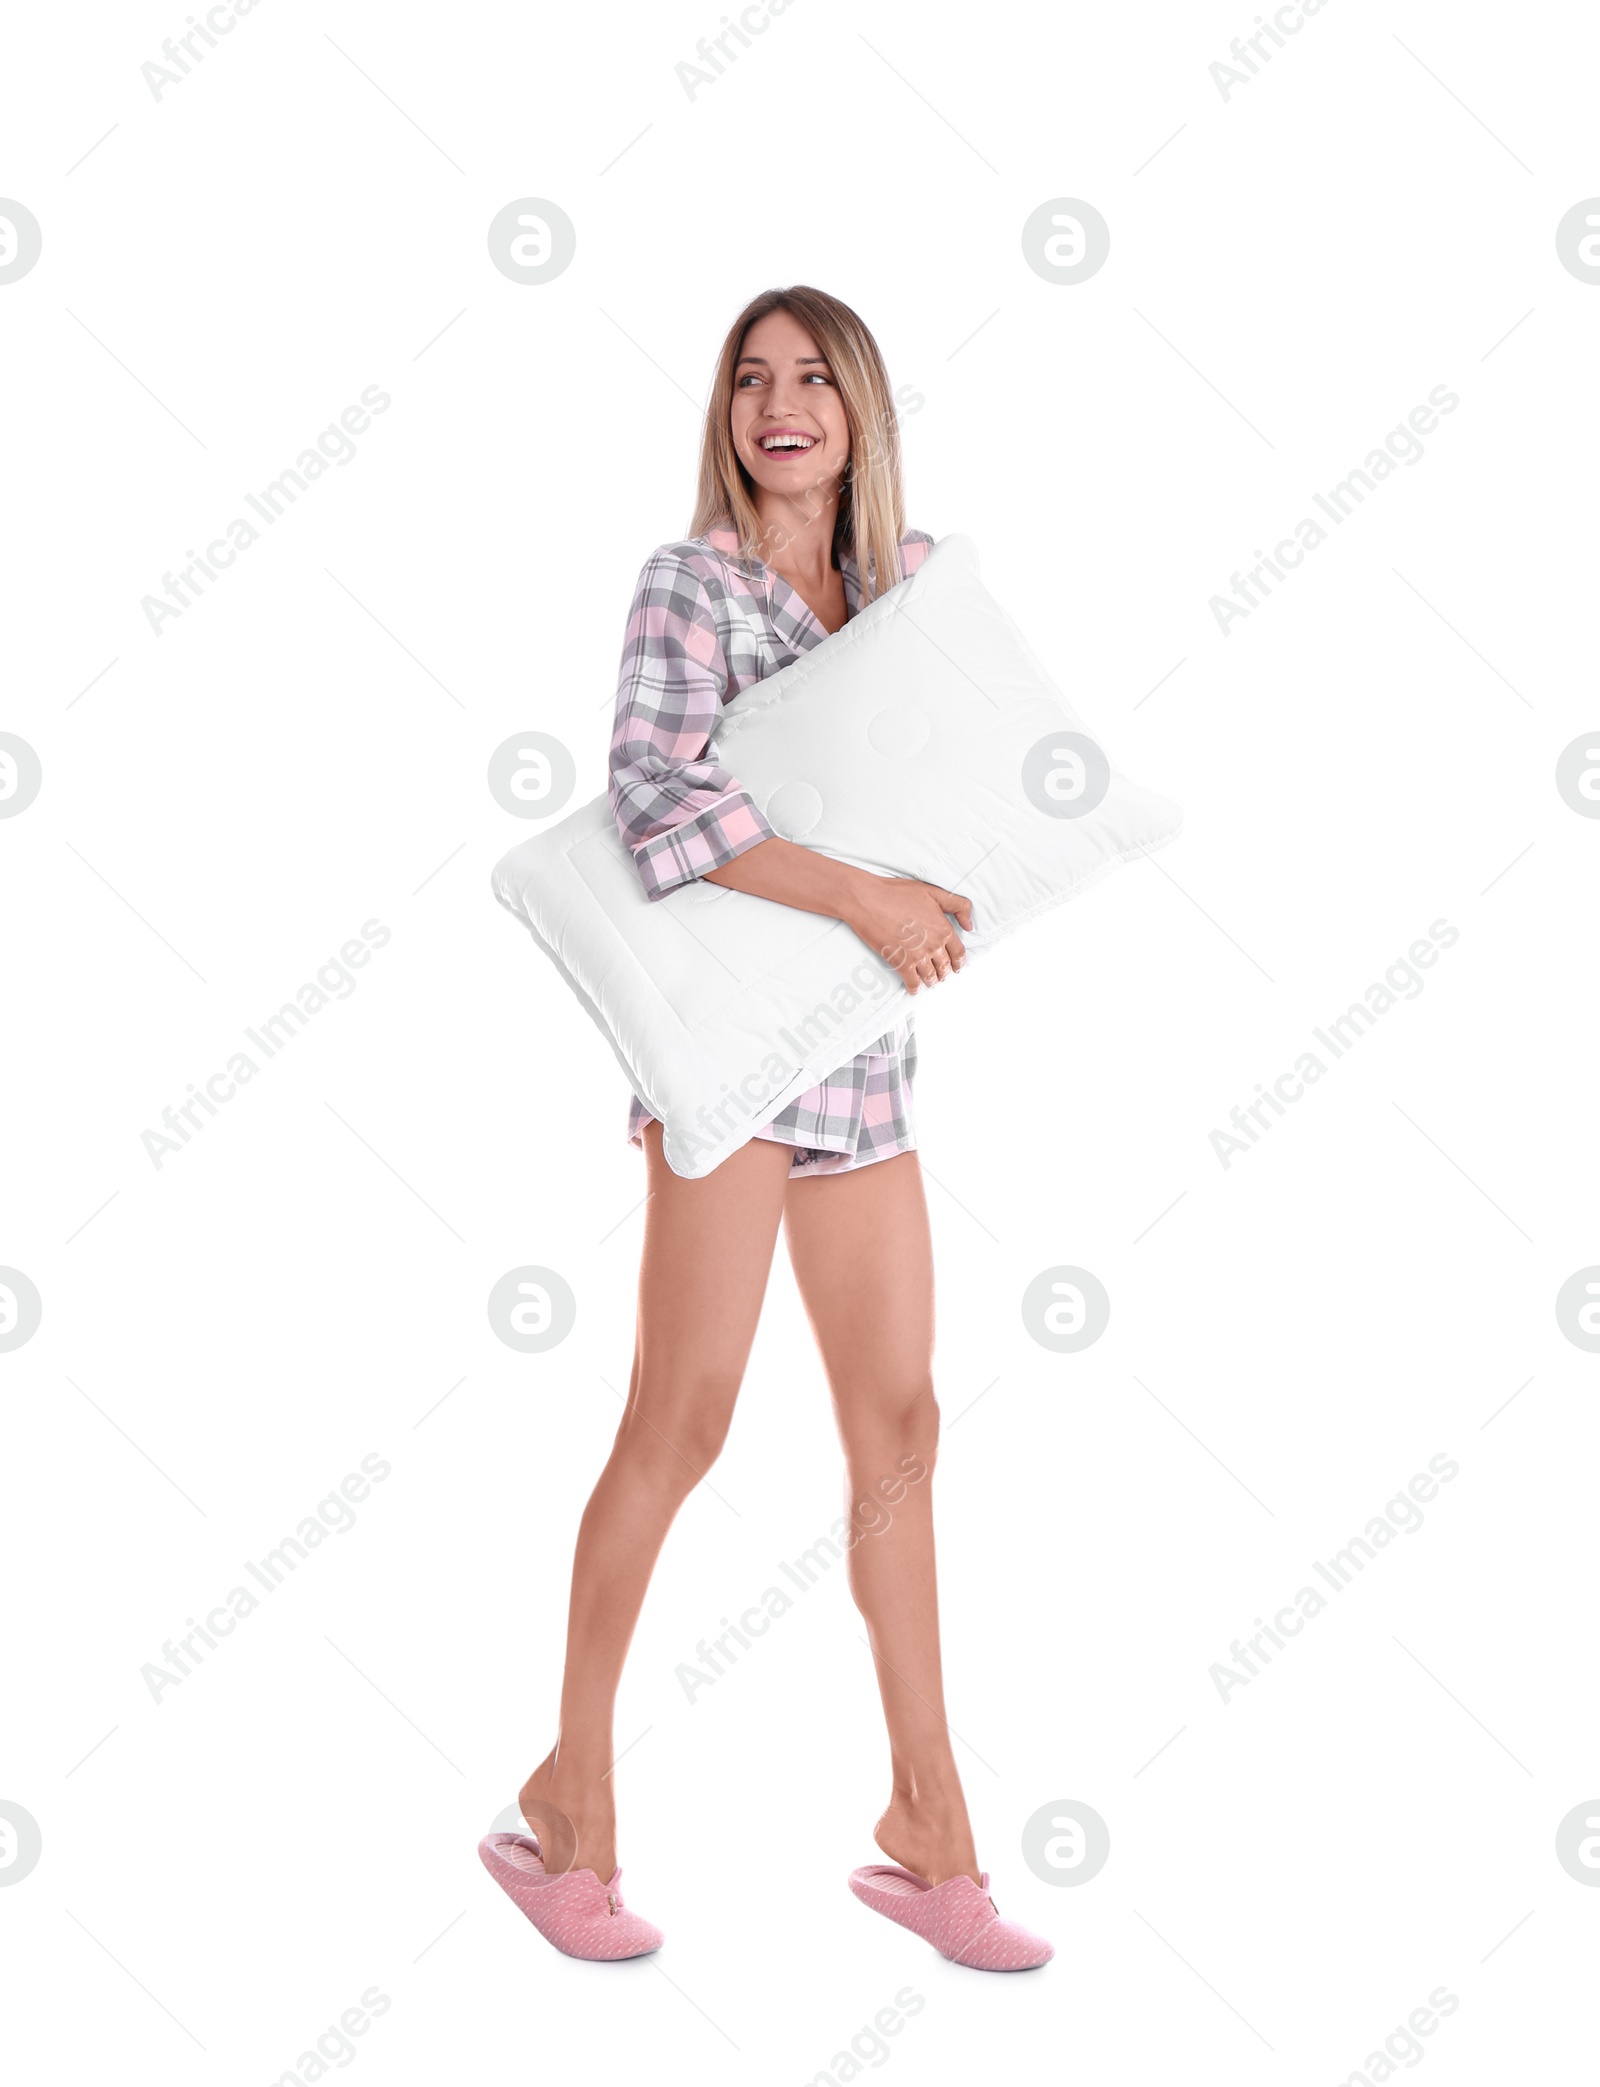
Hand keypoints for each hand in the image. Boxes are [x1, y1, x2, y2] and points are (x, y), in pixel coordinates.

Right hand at [844, 873, 972, 991]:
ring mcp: (917, 956)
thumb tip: (969, 925)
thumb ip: (957, 906)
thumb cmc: (898, 894)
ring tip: (930, 982)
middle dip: (945, 972)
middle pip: (945, 967)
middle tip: (942, 975)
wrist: (869, 901)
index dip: (959, 962)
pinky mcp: (900, 963)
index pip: (958, 953)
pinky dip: (914, 988)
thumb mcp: (933, 893)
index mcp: (943, 929)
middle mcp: (933, 945)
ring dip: (932, 981)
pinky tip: (914, 989)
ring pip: (931, 977)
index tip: (957, 966)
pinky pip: (912, 982)